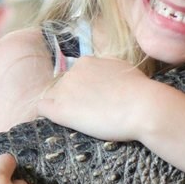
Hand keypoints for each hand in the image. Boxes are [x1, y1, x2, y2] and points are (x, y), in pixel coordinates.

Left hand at [36, 56, 155, 141]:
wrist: (143, 107)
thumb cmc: (139, 90)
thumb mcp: (122, 69)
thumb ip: (107, 69)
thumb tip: (103, 75)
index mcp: (86, 62)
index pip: (76, 76)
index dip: (84, 90)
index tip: (95, 101)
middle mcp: (72, 72)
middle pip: (63, 87)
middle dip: (74, 98)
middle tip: (92, 112)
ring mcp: (64, 91)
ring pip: (54, 98)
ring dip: (64, 107)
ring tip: (84, 120)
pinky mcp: (61, 110)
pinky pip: (42, 108)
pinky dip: (49, 114)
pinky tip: (63, 121)